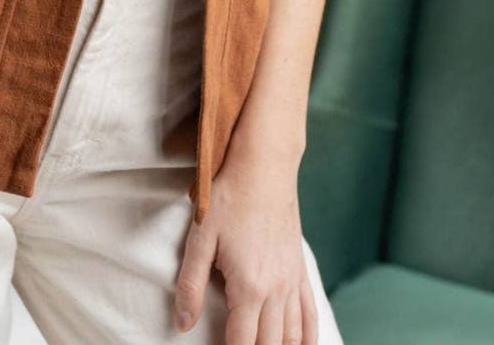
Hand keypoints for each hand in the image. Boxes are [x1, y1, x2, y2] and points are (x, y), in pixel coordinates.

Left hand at [173, 146, 318, 343]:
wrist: (264, 166)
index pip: (242, 343)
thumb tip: (182, 323)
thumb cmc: (228, 197)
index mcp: (249, 287)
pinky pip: (310, 315)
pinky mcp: (300, 270)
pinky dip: (307, 338)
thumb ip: (190, 284)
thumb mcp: (200, 238)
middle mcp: (277, 290)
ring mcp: (293, 281)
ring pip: (293, 336)